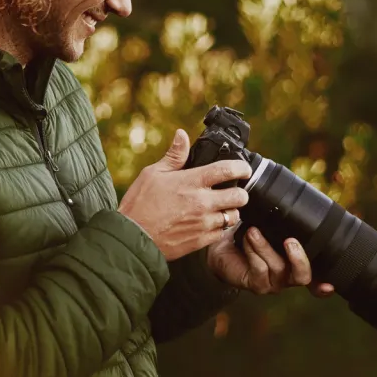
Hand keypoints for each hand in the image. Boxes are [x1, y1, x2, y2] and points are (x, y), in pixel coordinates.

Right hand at [118, 129, 251, 260]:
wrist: (132, 237)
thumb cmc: (139, 204)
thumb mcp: (153, 174)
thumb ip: (174, 156)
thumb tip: (182, 135)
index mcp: (192, 182)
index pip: (228, 170)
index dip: (242, 168)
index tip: (244, 169)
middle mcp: (202, 202)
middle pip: (240, 196)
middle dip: (240, 192)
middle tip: (233, 191)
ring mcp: (203, 223)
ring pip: (234, 216)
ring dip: (231, 211)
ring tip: (222, 208)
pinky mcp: (201, 240)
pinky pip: (222, 233)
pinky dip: (220, 227)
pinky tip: (210, 223)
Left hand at [206, 226, 336, 296]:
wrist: (223, 246)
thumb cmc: (251, 233)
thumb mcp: (271, 225)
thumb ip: (286, 222)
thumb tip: (299, 202)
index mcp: (297, 262)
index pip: (318, 277)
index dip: (325, 284)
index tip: (330, 285)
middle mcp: (290, 276)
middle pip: (304, 276)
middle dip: (299, 258)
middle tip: (290, 241)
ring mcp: (274, 283)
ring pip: (278, 268)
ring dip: (265, 247)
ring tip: (253, 231)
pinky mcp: (257, 285)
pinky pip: (259, 269)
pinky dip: (253, 251)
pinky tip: (247, 238)